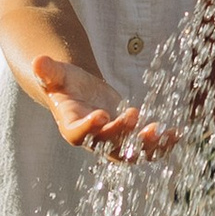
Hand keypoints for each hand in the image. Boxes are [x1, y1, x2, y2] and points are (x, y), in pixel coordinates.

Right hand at [32, 58, 169, 155]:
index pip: (78, 134)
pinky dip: (162, 145)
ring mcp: (111, 143)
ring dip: (147, 147)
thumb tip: (38, 61)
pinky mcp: (128, 140)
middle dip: (122, 133)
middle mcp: (92, 140)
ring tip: (162, 133)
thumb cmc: (66, 83)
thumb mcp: (57, 74)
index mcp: (72, 126)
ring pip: (129, 154)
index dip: (89, 128)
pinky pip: (145, 150)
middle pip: (107, 145)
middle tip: (134, 114)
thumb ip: (48, 71)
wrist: (79, 93)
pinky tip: (176, 134)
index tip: (101, 115)